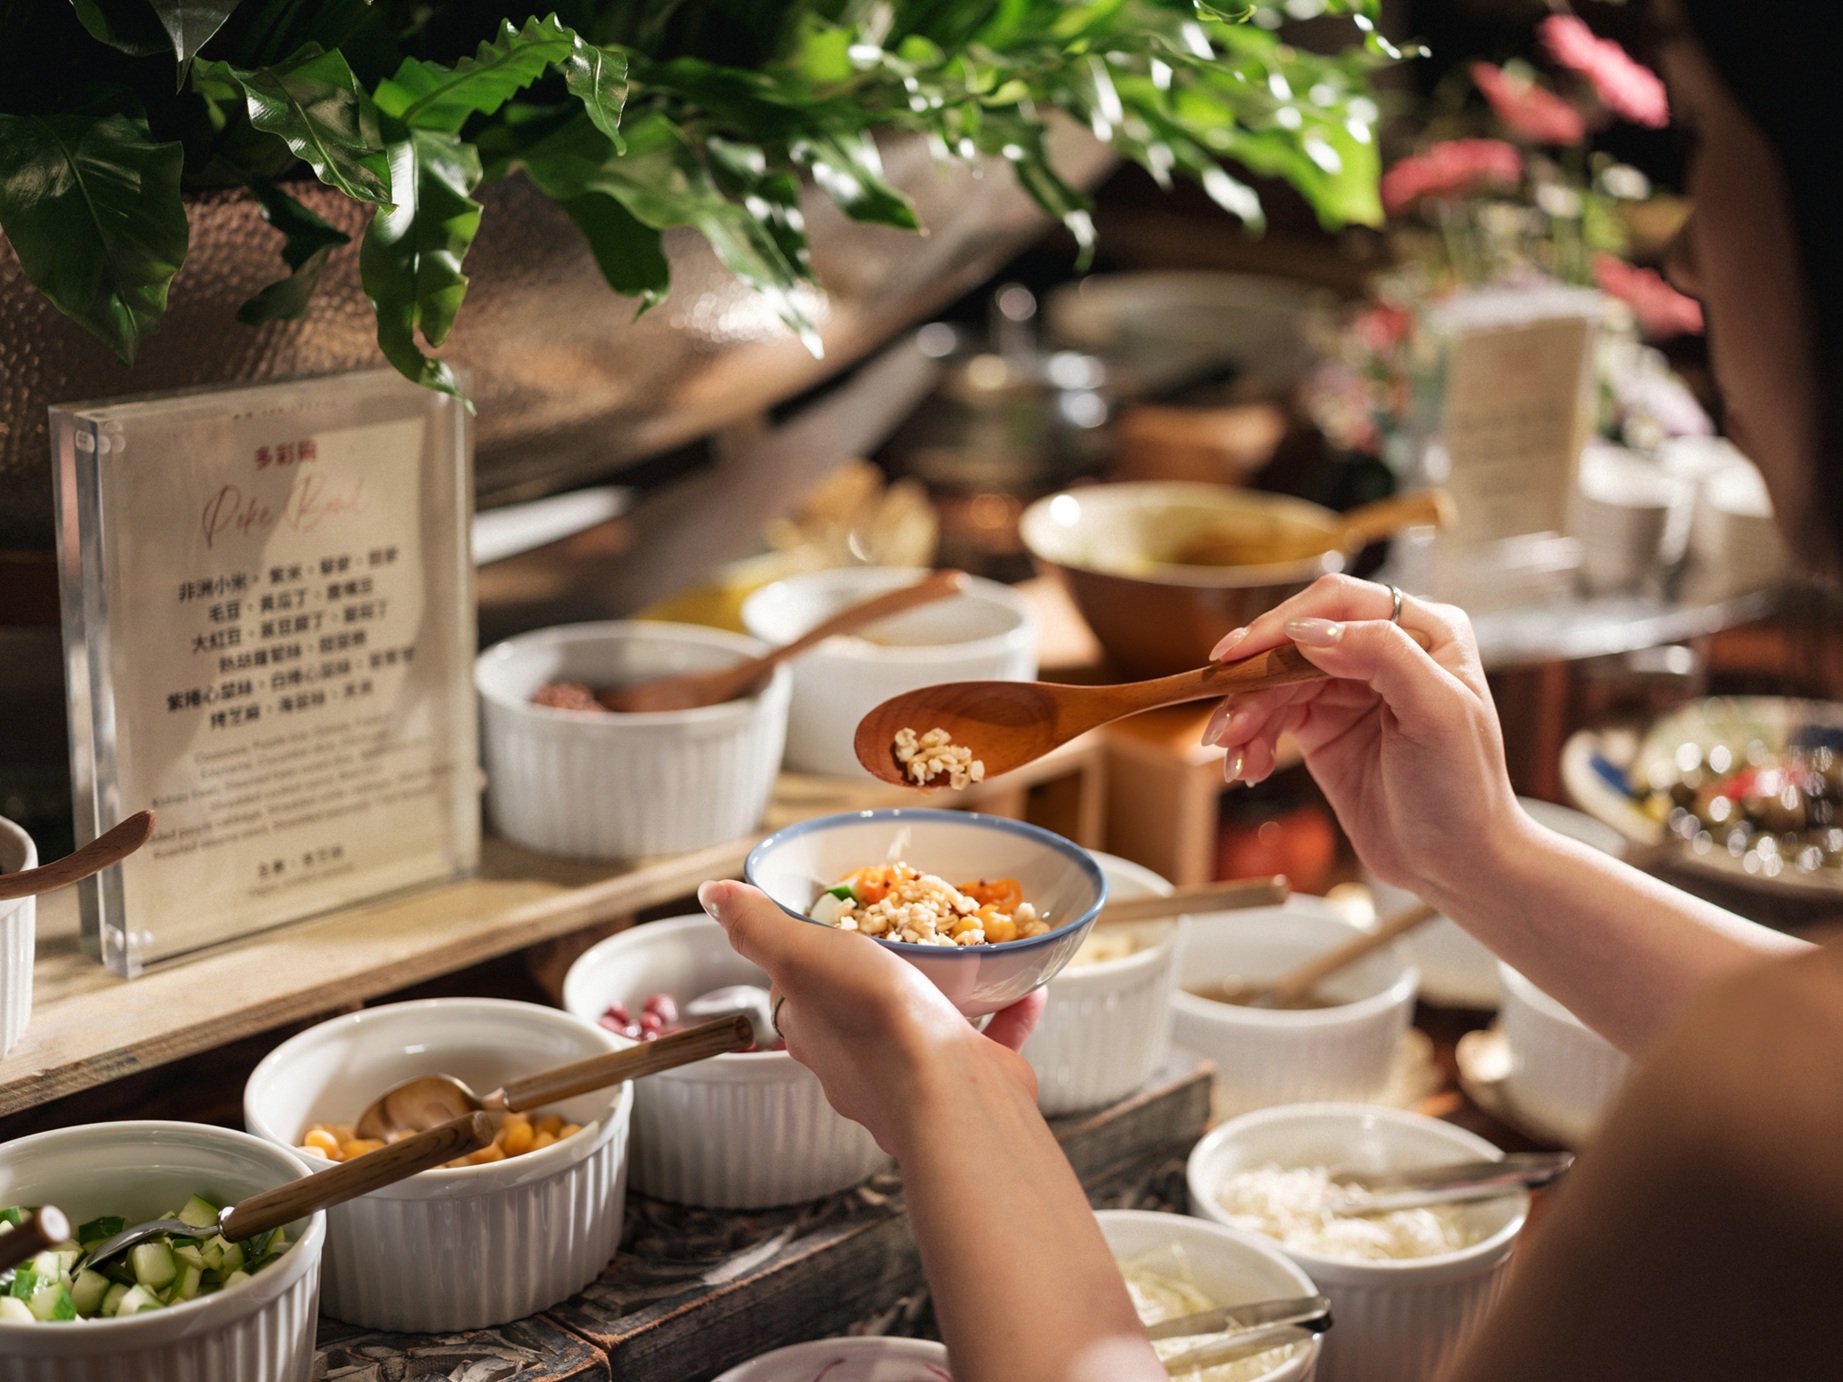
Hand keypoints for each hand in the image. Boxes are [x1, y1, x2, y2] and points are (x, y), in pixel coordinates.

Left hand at [696, 879, 1044, 1155]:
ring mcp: (916, 1080)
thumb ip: (758, 927)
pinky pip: (988, 1041)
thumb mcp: (803, 955)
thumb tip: (711, 894)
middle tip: (905, 931)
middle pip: (860, 1010)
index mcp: (814, 1034)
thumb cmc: (874, 1024)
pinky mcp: (970, 1084)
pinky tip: (1026, 985)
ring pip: (926, 1030)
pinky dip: (1005, 1014)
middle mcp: (859, 1065)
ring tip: (965, 952)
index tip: (831, 926)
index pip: (797, 994)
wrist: (952, 1095)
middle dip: (879, 976)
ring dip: (945, 995)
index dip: (807, 958)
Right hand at [1200, 573, 1527, 897]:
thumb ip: (1383, 655)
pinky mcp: (1322, 726)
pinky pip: (1271, 717)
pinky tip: (1248, 768)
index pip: (1339, 603)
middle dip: (1255, 681)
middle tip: (1226, 721)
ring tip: (1232, 755)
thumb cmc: (1464, 789)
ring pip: (1275, 681)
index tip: (1243, 653)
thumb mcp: (1437, 714)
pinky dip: (1251, 740)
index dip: (1284, 622)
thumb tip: (1308, 630)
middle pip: (1295, 643)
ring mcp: (1348, 689)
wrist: (1456, 863)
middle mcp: (1383, 650)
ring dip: (1245, 716)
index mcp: (1424, 631)